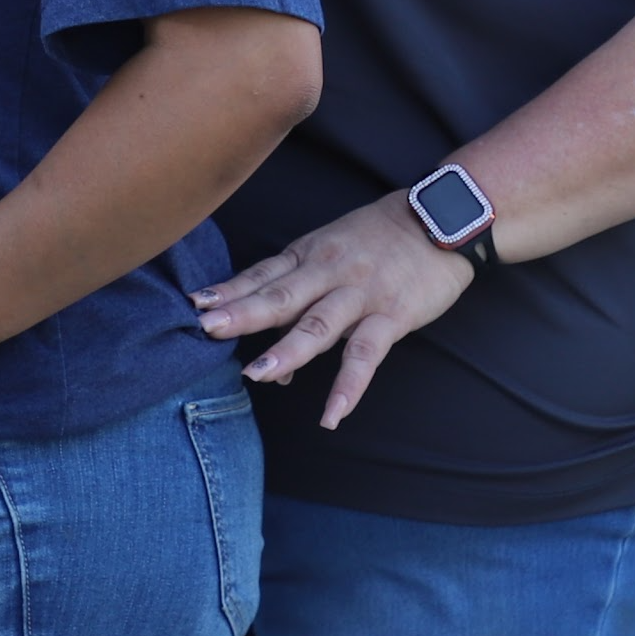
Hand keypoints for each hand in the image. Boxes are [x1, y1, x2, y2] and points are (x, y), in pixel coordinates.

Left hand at [190, 191, 472, 428]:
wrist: (440, 220)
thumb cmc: (377, 241)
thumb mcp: (330, 254)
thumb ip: (299, 300)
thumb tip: (271, 362)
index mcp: (307, 255)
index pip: (262, 275)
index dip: (229, 290)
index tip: (194, 304)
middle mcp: (328, 272)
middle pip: (279, 296)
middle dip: (242, 314)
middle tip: (207, 329)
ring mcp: (359, 294)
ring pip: (318, 325)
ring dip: (287, 350)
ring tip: (257, 374)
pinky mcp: (391, 316)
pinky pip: (366, 355)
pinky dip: (348, 386)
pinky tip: (332, 414)